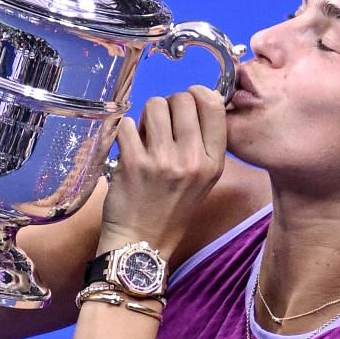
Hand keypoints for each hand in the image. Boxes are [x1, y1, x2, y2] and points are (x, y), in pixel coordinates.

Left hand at [100, 86, 227, 258]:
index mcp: (213, 162)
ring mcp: (163, 160)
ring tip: (145, 136)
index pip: (214, 105)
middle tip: (161, 124)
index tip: (186, 102)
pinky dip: (125, 131)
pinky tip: (128, 148)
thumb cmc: (171, 210)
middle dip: (169, 104)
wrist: (143, 244)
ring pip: (155, 106)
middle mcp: (192, 159)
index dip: (197, 94)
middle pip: (183, 99)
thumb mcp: (203, 180)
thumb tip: (192, 100)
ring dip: (147, 116)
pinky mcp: (134, 163)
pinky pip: (128, 125)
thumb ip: (201, 143)